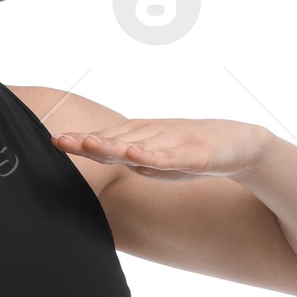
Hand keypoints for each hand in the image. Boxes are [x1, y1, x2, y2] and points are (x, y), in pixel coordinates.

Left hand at [51, 116, 269, 180]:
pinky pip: (168, 157)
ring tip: (88, 144)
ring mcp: (172, 144)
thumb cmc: (194, 152)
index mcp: (142, 138)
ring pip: (138, 145)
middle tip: (60, 140)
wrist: (240, 144)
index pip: (106, 140)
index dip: (81, 142)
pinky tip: (134, 155)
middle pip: (115, 139)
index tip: (56, 141)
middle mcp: (153, 136)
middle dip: (87, 141)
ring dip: (111, 144)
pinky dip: (150, 156)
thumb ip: (132, 159)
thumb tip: (106, 157)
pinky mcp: (193, 154)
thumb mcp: (159, 160)